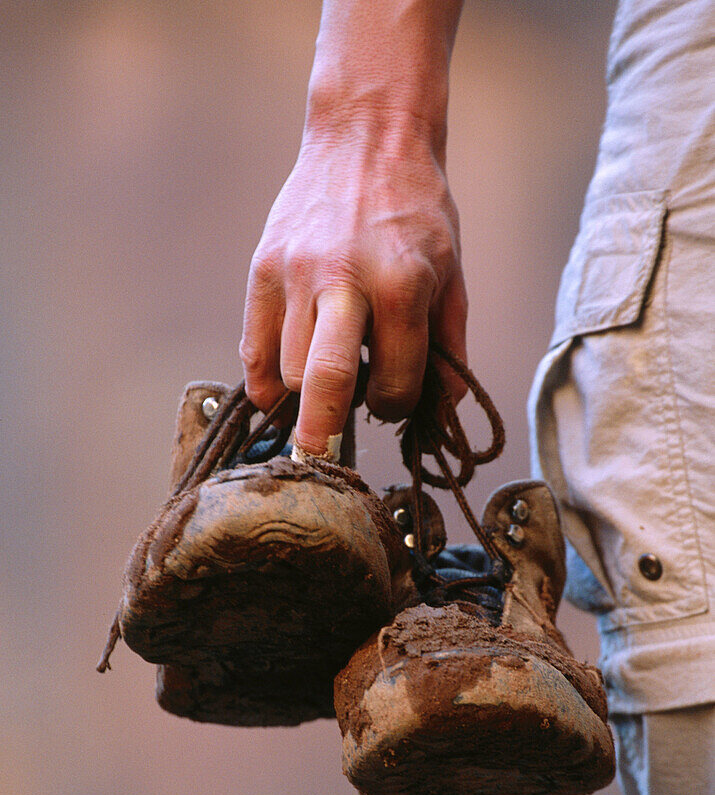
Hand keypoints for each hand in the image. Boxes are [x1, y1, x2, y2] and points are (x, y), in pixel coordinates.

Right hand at [240, 116, 467, 455]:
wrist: (367, 134)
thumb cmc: (418, 212)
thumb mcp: (452, 274)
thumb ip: (448, 348)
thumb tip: (436, 413)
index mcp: (402, 284)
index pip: (396, 381)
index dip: (397, 406)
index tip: (394, 399)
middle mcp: (344, 280)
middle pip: (326, 383)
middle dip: (322, 436)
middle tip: (321, 459)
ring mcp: (296, 273)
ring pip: (287, 372)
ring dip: (305, 397)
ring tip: (323, 388)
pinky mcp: (262, 267)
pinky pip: (254, 348)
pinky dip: (266, 381)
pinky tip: (284, 387)